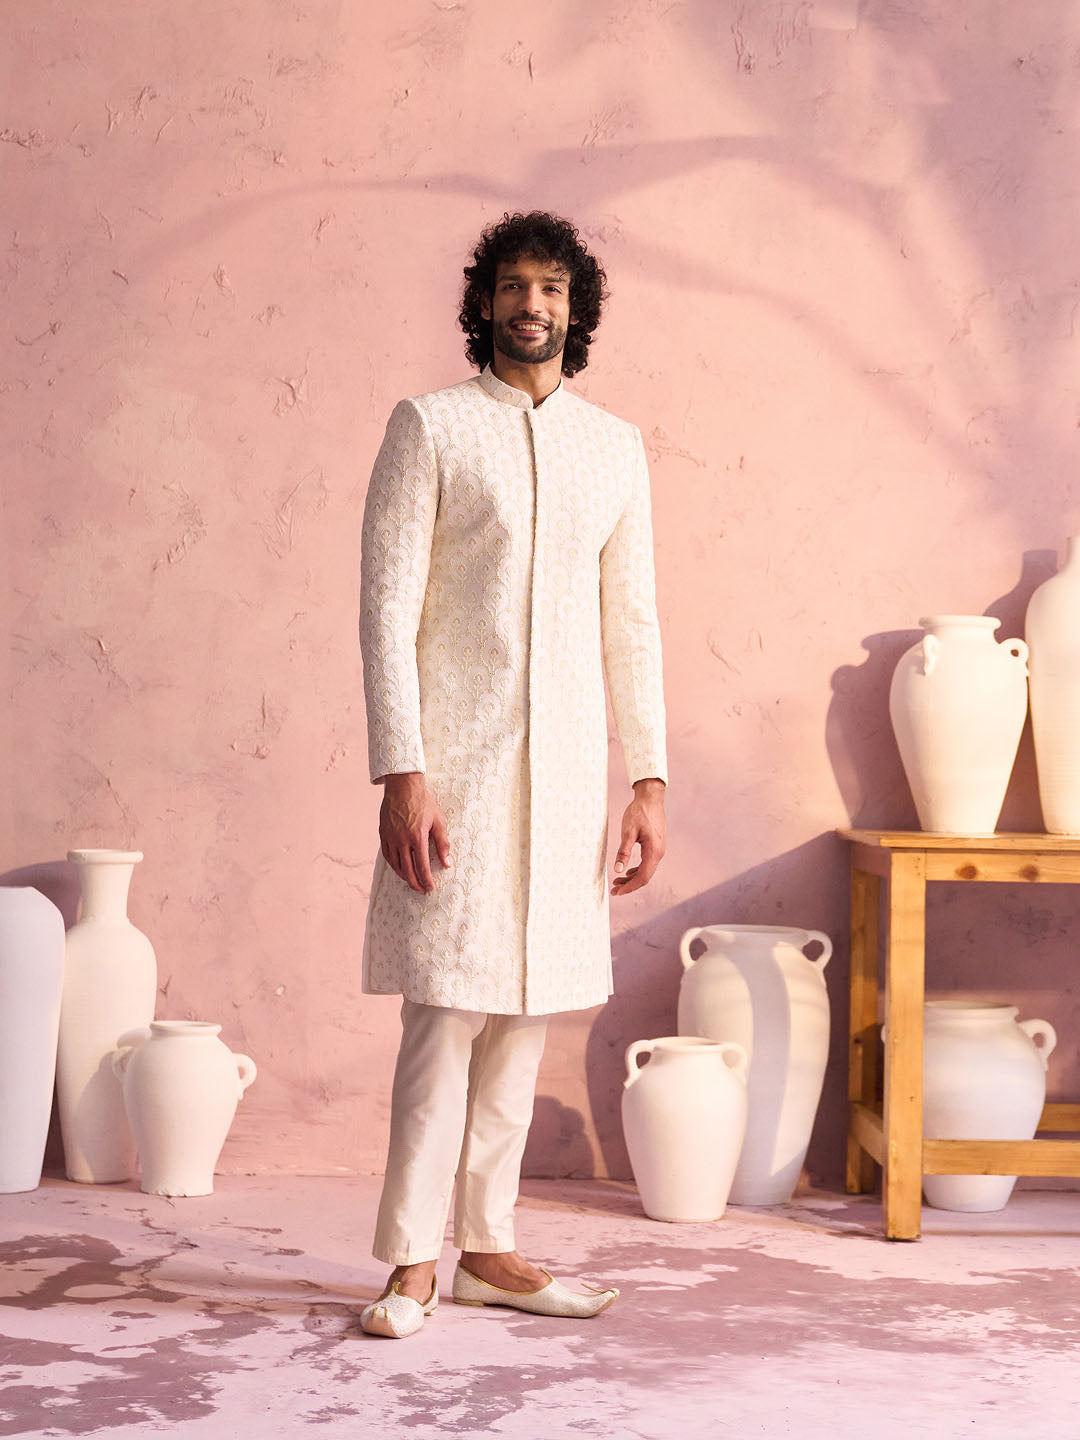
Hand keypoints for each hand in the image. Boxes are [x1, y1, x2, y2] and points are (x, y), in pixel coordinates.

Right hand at [379, 773, 451, 893]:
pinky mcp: (383, 834)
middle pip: (407, 870)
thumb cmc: (424, 802)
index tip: (430, 888)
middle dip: (415, 883)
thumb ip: (443, 843)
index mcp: (417, 837)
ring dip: (404, 876)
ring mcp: (390, 837)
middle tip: (421, 890)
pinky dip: (394, 865)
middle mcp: (402, 840)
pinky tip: (400, 868)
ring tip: (412, 881)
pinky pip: (387, 855)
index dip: (426, 880)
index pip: (421, 866)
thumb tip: (447, 863)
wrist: (403, 786)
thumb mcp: (438, 821)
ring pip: (395, 865)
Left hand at [611, 778, 665, 897]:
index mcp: (654, 851)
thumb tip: (618, 870)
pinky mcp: (656, 846)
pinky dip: (637, 870)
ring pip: (646, 871)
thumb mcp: (628, 832)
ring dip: (632, 878)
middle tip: (614, 890)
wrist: (651, 798)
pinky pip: (647, 863)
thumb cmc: (639, 812)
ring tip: (617, 881)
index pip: (642, 877)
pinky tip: (627, 871)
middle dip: (629, 885)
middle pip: (645, 877)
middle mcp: (659, 853)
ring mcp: (659, 850)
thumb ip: (623, 852)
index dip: (629, 887)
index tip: (617, 892)